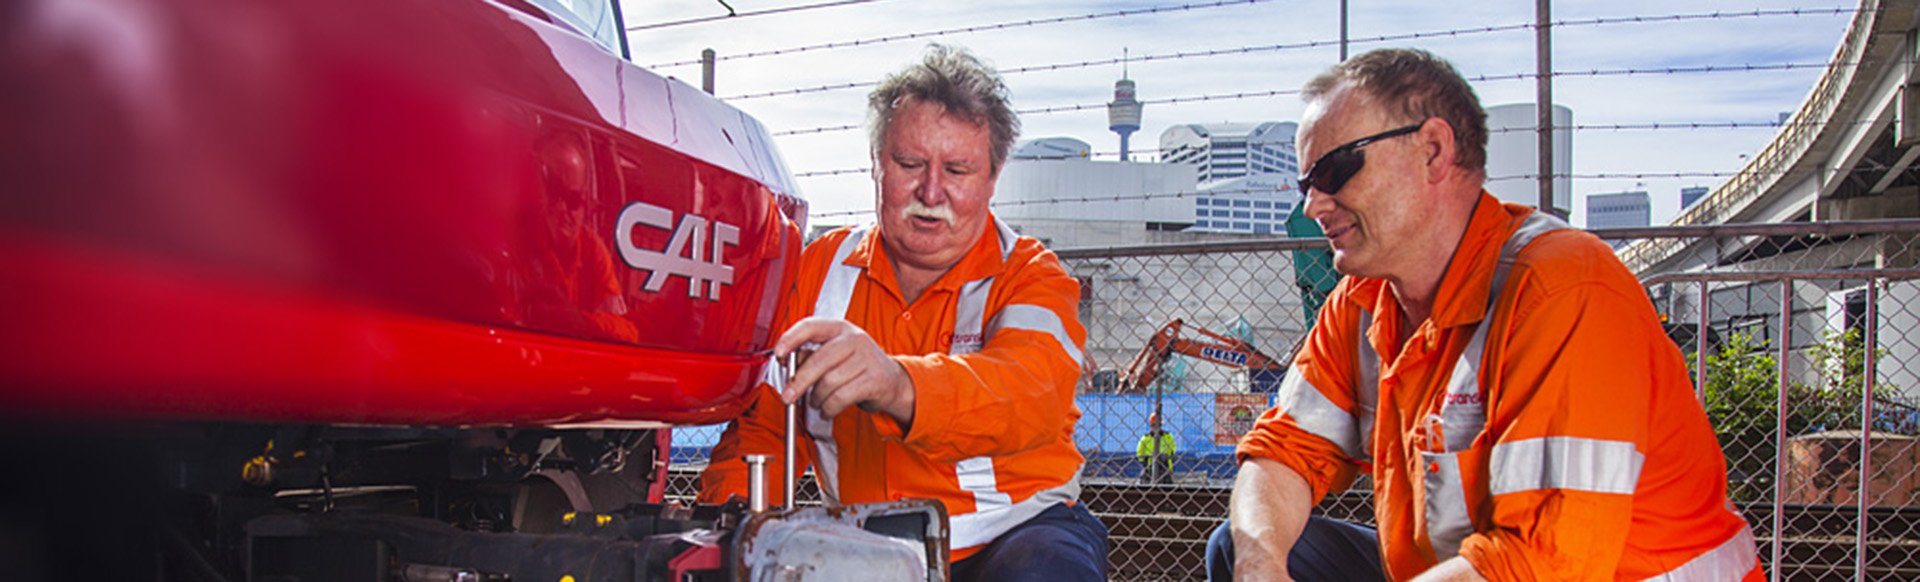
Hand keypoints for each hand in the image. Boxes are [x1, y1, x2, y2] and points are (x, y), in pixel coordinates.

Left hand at [775, 317, 914, 424]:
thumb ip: (810, 356)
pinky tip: (827, 409)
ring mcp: (866, 358)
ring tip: (816, 402)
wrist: (893, 381)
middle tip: (788, 396)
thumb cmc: (857, 367)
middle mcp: (854, 339)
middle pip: (819, 360)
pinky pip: (841, 397)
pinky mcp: (874, 380)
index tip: (778, 354)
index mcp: (840, 328)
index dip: (790, 339)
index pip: (810, 326)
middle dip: (799, 382)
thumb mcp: (835, 354)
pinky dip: (829, 408)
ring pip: (829, 382)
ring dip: (817, 398)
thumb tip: (788, 363)